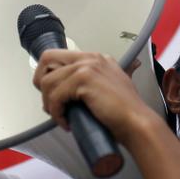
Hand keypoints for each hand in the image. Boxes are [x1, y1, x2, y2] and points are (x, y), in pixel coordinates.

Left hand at [33, 50, 147, 144]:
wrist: (137, 123)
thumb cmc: (124, 113)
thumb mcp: (107, 89)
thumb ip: (91, 84)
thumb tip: (67, 93)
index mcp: (96, 58)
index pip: (58, 56)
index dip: (49, 75)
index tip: (52, 95)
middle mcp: (91, 58)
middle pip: (48, 59)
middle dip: (42, 83)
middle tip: (50, 104)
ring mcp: (88, 66)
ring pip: (49, 81)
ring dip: (49, 104)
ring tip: (61, 117)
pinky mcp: (85, 79)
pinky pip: (56, 96)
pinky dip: (56, 113)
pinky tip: (67, 123)